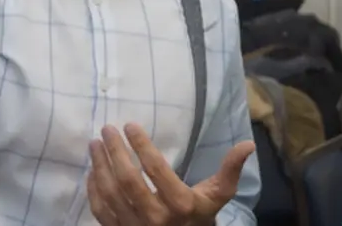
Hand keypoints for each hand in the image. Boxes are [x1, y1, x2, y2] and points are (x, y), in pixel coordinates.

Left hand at [87, 123, 254, 225]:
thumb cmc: (200, 215)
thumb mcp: (217, 195)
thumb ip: (229, 170)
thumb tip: (248, 143)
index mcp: (181, 204)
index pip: (156, 170)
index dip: (141, 145)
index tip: (130, 125)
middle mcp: (156, 218)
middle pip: (128, 180)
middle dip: (115, 151)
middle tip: (107, 129)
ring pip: (111, 193)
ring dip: (100, 166)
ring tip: (95, 144)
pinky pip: (101, 210)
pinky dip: (94, 188)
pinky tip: (93, 170)